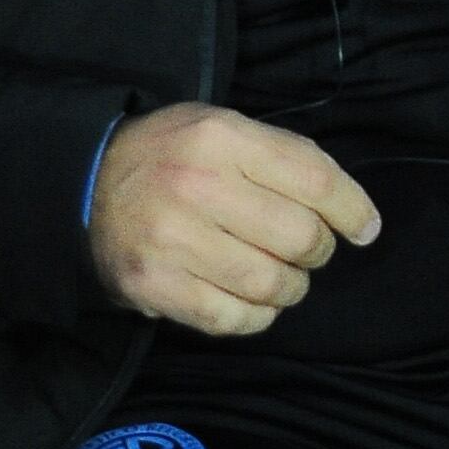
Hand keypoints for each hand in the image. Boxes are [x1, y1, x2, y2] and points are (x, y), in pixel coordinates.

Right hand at [87, 103, 381, 335]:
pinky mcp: (154, 285)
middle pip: (299, 236)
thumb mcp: (225, 129)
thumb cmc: (172, 155)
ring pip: (271, 283)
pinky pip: (231, 319)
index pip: (316, 180)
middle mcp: (197, 186)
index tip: (365, 230)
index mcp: (223, 138)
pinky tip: (254, 301)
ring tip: (282, 277)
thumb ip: (287, 158)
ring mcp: (172, 240)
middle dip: (318, 251)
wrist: (83, 183)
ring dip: (291, 288)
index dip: (352, 211)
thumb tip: (354, 214)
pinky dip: (256, 316)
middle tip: (308, 250)